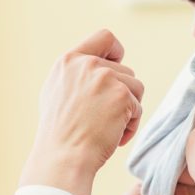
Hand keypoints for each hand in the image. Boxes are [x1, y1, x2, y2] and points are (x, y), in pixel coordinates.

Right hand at [20, 30, 143, 194]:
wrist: (63, 157)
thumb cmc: (59, 135)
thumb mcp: (56, 93)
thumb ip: (76, 76)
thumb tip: (98, 66)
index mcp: (68, 61)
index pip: (104, 37)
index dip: (116, 52)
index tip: (116, 69)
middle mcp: (86, 64)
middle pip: (125, 70)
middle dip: (121, 94)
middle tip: (105, 118)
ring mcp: (104, 77)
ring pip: (135, 87)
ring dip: (128, 109)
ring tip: (109, 128)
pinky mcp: (121, 95)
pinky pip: (138, 107)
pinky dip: (131, 124)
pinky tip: (113, 136)